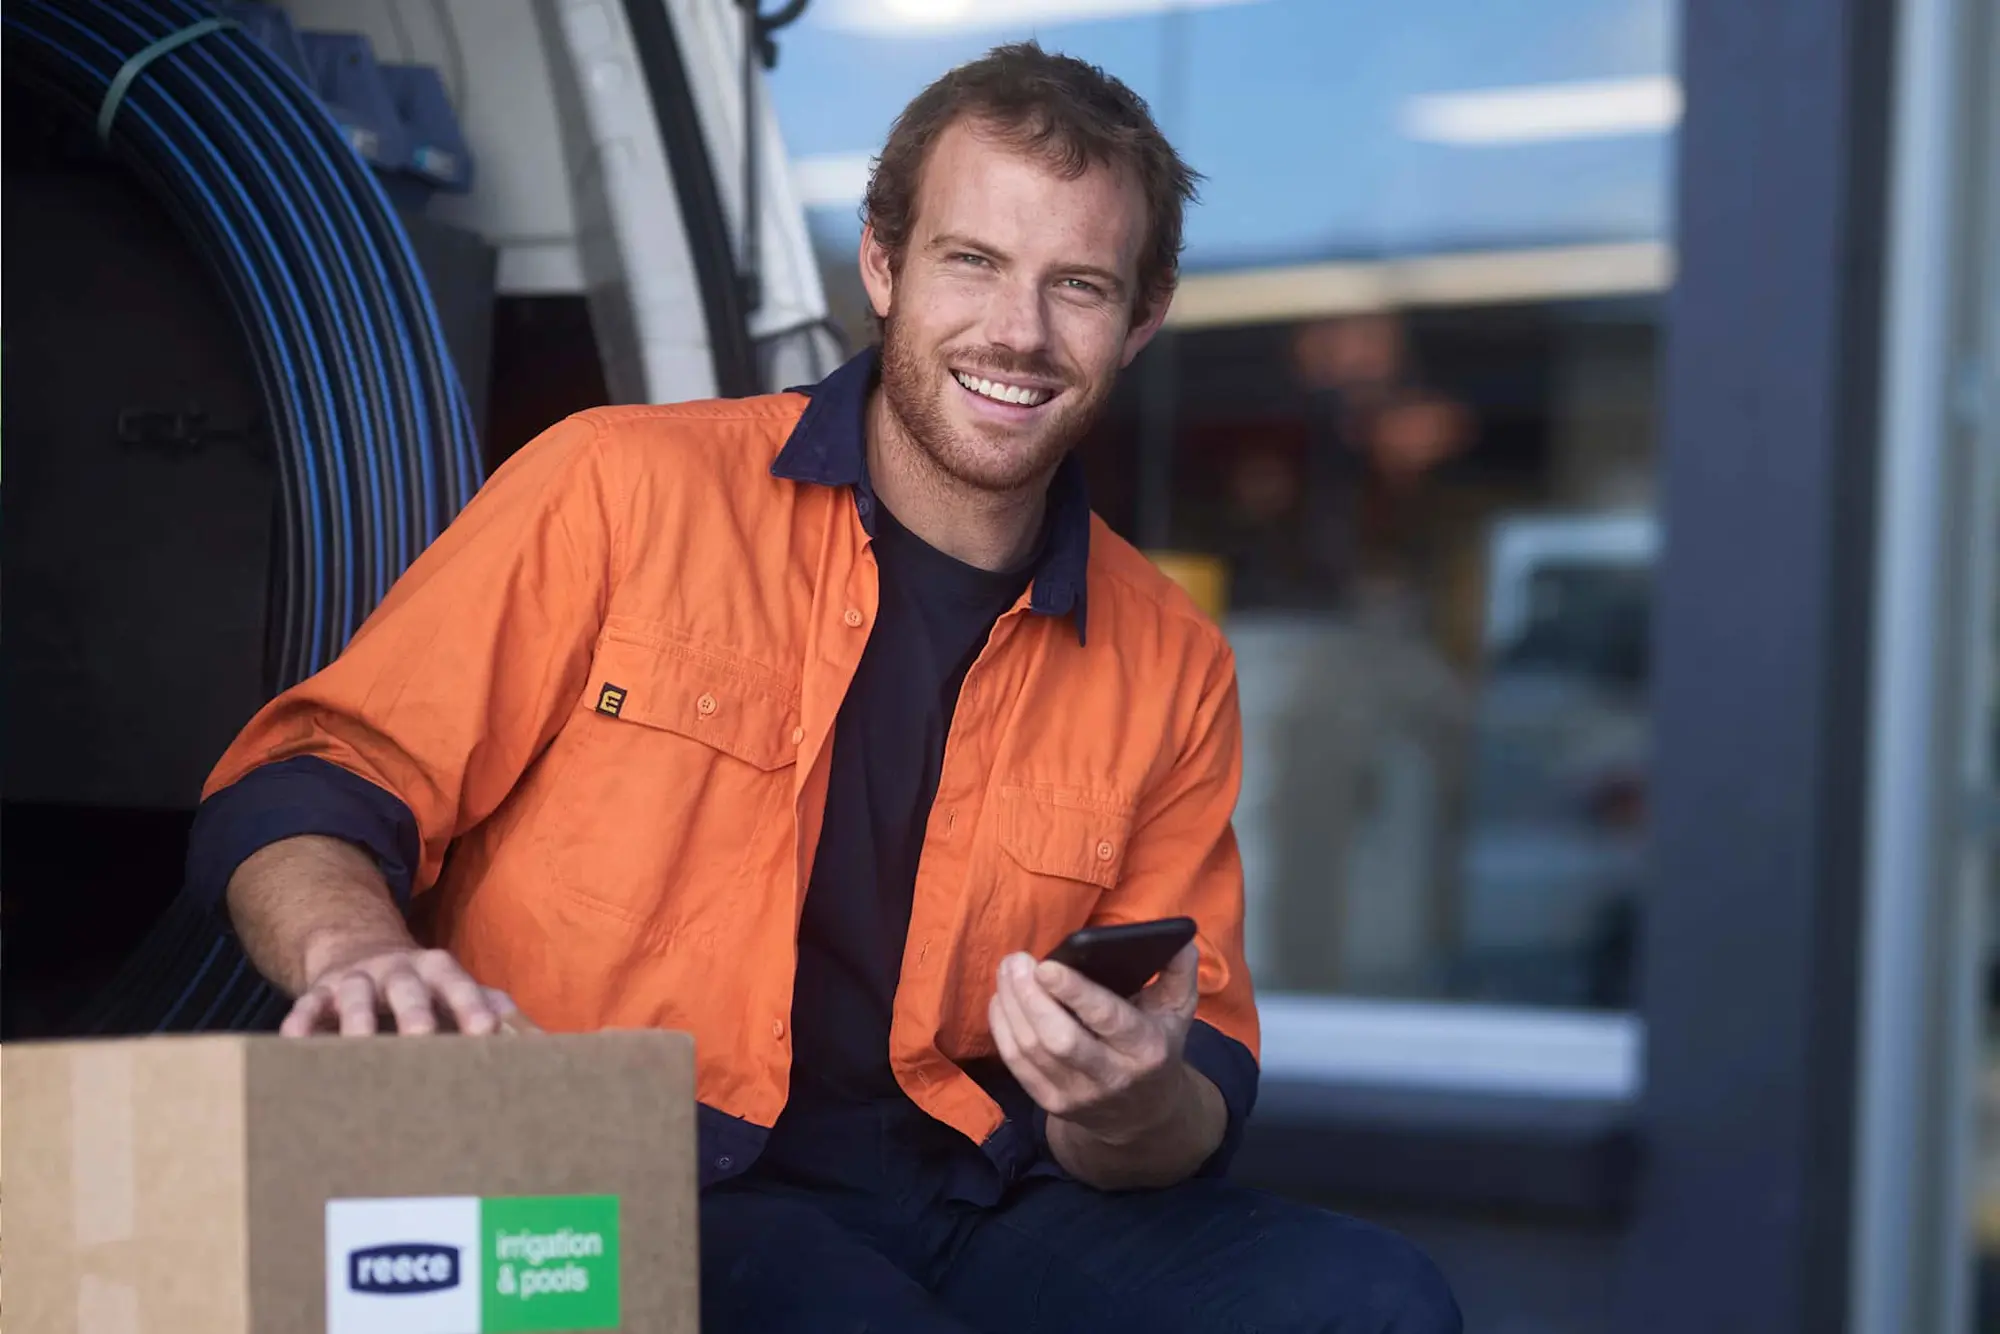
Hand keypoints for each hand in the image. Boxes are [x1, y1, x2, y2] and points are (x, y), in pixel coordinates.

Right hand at [280, 944, 533, 1036]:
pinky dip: (301, 1021)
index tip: (487, 1032)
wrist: (361, 952)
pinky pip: (308, 1005)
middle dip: (415, 1012)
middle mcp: (398, 970)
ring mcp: (357, 979)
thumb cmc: (424, 989)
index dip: (472, 1006)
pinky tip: (294, 1043)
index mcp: (438, 971)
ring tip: (358, 1044)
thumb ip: (494, 1010)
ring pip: (356, 995)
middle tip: (423, 1038)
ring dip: (357, 1018)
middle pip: (408, 988)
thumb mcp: (458, 991)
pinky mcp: (320, 992)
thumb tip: (544, 1041)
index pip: (459, 985)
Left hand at [987, 941, 1199, 1141]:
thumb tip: (1180, 938)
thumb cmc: (1156, 1046)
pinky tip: (1003, 999)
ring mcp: (1078, 1095)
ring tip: (1008, 971)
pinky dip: (1003, 1027)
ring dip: (1011, 1006)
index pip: (1106, 1020)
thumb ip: (1179, 972)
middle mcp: (1112, 1077)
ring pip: (1031, 1050)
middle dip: (1030, 996)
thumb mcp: (1178, 1011)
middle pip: (1058, 1039)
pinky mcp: (1052, 1104)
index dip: (1074, 992)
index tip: (1046, 966)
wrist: (1144, 1114)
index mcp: (1146, 1049)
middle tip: (1017, 960)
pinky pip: (1016, 1065)